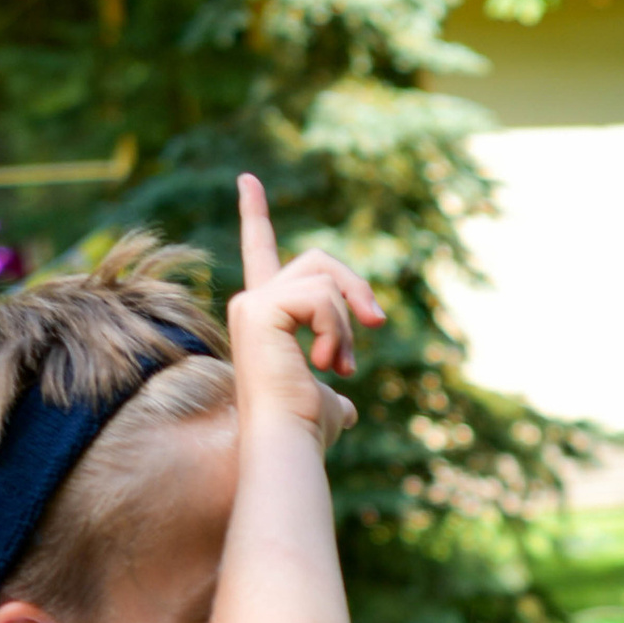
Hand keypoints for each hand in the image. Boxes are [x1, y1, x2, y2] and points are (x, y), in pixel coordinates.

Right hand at [226, 170, 383, 431]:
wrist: (288, 444)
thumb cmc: (305, 431)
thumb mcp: (330, 403)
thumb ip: (335, 393)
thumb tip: (347, 411)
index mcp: (264, 316)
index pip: (262, 255)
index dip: (256, 215)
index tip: (248, 179)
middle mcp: (250, 302)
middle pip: (320, 261)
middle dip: (356, 291)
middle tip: (375, 325)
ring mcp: (252, 303)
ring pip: (325, 280)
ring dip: (345, 324)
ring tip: (340, 365)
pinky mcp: (262, 308)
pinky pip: (321, 297)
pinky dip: (335, 329)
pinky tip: (325, 361)